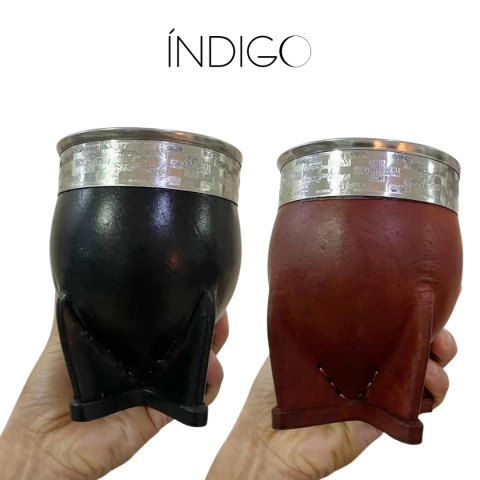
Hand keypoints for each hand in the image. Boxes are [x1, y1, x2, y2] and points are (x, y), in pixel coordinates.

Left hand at [0, 310, 228, 479]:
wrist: (47, 438)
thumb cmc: (49, 387)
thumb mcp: (66, 333)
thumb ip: (80, 306)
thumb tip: (83, 273)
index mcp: (131, 344)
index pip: (166, 321)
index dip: (185, 305)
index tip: (199, 288)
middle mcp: (150, 363)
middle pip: (189, 339)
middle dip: (209, 323)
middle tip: (218, 309)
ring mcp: (160, 386)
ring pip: (199, 363)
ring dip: (214, 347)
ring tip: (216, 334)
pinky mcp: (165, 409)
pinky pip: (197, 394)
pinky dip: (210, 381)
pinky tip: (209, 368)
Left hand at [208, 328, 456, 479]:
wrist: (268, 437)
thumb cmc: (273, 390)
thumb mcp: (289, 343)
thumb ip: (310, 323)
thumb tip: (323, 290)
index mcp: (349, 350)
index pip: (385, 330)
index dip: (406, 318)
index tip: (418, 308)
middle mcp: (367, 370)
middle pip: (412, 352)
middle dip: (433, 340)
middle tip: (436, 337)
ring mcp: (378, 394)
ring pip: (424, 378)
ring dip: (436, 367)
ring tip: (428, 364)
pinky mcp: (383, 419)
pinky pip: (417, 406)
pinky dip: (429, 394)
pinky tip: (423, 384)